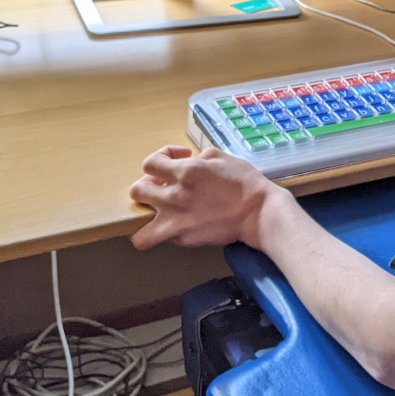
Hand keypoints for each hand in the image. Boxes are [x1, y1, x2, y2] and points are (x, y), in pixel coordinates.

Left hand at [129, 145, 283, 250]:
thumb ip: (200, 158)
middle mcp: (174, 197)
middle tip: (164, 186)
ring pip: (137, 228)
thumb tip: (190, 163)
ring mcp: (176, 221)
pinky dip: (167, 232)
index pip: (150, 163)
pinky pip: (162, 237)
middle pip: (137, 191)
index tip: (177, 159)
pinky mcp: (184, 238)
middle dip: (148, 185)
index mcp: (185, 172)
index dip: (161, 157)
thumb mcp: (223, 157)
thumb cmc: (245, 182)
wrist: (258, 213)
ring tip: (159, 214)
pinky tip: (182, 224)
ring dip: (146, 219)